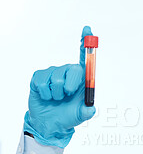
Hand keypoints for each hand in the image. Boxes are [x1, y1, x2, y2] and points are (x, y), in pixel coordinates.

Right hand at [23, 26, 95, 147]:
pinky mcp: (39, 77)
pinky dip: (46, 93)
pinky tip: (47, 97)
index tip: (87, 30)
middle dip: (70, 85)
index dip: (86, 43)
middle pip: (71, 69)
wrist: (50, 123)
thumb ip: (87, 112)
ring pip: (57, 78)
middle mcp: (68, 72)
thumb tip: (91, 108)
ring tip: (57, 99)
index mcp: (81, 78)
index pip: (85, 58)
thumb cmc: (68, 116)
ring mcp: (53, 73)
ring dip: (57, 94)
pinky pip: (43, 82)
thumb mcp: (80, 116)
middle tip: (67, 95)